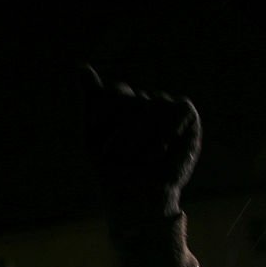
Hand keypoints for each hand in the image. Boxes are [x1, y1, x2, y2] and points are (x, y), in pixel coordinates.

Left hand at [81, 65, 200, 219]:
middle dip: (119, 131)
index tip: (104, 150)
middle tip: (122, 157)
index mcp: (119, 104)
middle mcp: (142, 99)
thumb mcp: (94, 138)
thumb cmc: (114, 173)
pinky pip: (172, 110)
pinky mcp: (186, 113)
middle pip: (126, 96)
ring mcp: (165, 104)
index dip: (104, 123)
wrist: (137, 201)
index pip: (112, 93)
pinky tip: (159, 153)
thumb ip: (93, 102)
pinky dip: (162, 136)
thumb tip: (80, 65)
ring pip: (148, 104)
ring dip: (137, 138)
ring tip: (139, 159)